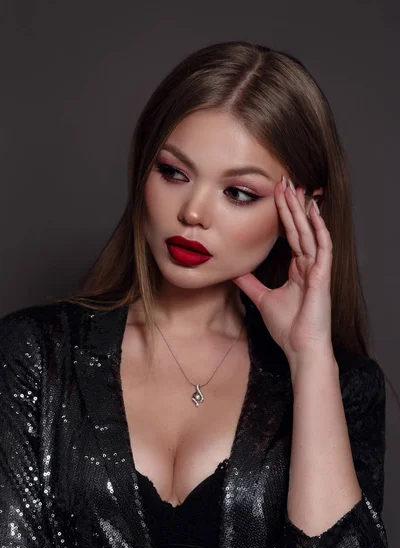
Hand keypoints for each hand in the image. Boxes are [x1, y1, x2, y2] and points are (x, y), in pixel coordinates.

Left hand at [232, 176, 332, 362]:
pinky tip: (313, 212)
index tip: (276, 194)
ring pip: (309, 233)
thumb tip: (234, 270)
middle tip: (285, 180)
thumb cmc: (287, 327)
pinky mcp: (323, 277)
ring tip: (295, 188)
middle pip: (299, 228)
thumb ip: (250, 283)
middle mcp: (309, 265)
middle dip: (292, 204)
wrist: (300, 348)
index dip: (283, 214)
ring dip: (302, 210)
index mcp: (298, 269)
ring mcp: (317, 270)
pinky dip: (318, 229)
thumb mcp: (262, 298)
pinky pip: (323, 248)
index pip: (290, 235)